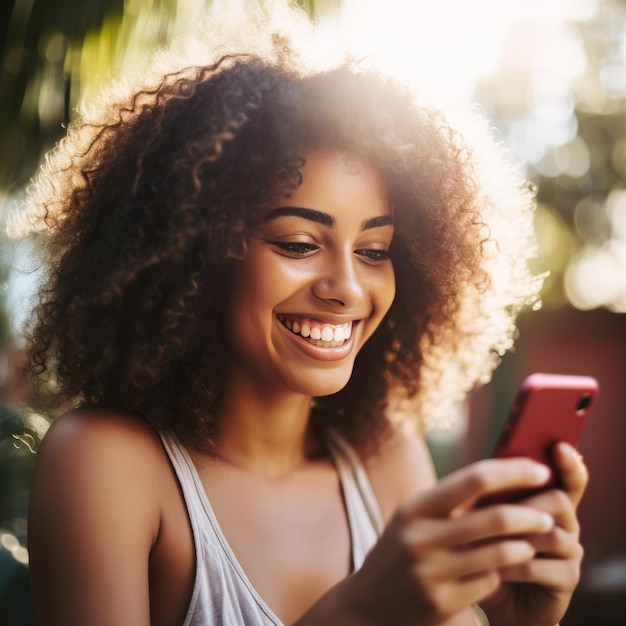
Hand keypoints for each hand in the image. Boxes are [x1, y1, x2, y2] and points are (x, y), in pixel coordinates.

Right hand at [344, 457, 556, 625]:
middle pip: (494, 518)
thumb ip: (450, 503)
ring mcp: (431, 573)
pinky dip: (502, 573)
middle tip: (550, 513)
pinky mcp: (442, 603)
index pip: (473, 480)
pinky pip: (489, 582)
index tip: (540, 470)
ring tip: (534, 540)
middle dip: (530, 514)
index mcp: (414, 508)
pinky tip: (502, 570)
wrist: (366, 605)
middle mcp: (420, 537)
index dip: (512, 472)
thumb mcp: (413, 520)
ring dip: (525, 545)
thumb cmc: (400, 551)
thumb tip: (503, 479)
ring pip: (499, 553)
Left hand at [479, 442, 588, 625]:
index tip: (558, 445)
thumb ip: (490, 499)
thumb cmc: (488, 550)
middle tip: (497, 510)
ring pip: (550, 533)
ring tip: (487, 541)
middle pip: (558, 500)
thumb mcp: (486, 521)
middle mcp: (565, 524)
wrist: (494, 596)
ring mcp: (570, 552)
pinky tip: (494, 568)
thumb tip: (475, 477)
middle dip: (525, 504)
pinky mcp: (567, 580)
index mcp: (548, 503)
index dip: (568, 463)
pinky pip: (541, 566)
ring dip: (516, 536)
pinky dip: (514, 565)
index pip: (569, 478)